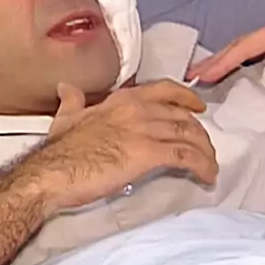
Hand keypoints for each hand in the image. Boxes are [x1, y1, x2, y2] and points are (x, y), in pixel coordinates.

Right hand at [41, 79, 218, 213]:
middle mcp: (138, 110)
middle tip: (205, 147)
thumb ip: (72, 101)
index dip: (186, 97)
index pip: (164, 90)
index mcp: (122, 100)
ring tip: (210, 166)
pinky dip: (202, 166)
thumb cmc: (59, 151)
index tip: (198, 107)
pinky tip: (207, 176)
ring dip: (205, 152)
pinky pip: (186, 157)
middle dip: (199, 133)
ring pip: (189, 136)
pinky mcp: (149, 154)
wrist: (54, 172)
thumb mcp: (65, 117)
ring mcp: (145, 130)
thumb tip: (67, 88)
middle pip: (183, 117)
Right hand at [186, 13, 264, 82]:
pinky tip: (227, 70)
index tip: (205, 76)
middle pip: (237, 45)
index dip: (224, 61)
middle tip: (189, 77)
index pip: (246, 46)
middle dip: (213, 60)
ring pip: (242, 48)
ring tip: (199, 74)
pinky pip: (251, 52)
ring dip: (220, 59)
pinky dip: (234, 60)